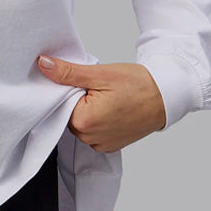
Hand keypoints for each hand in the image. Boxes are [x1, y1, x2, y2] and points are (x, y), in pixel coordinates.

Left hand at [37, 56, 166, 152]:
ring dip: (87, 108)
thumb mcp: (100, 74)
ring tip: (106, 96)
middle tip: (97, 86)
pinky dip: (98, 118)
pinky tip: (111, 107)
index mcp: (84, 122)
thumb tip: (44, 65)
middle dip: (77, 98)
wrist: (166, 96)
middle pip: (69, 113)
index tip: (81, 79)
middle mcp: (90, 139)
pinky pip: (93, 130)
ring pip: (81, 122)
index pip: (59, 102)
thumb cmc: (138, 85)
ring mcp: (101, 144)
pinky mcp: (110, 145)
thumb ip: (68, 72)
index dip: (67, 88)